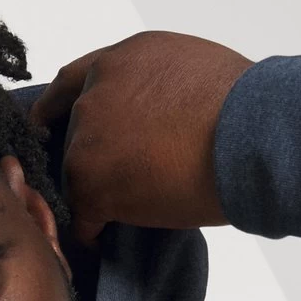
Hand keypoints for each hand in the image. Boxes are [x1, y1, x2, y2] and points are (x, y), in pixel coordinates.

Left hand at [29, 30, 254, 243]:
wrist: (250, 137)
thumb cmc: (242, 107)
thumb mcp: (187, 69)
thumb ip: (150, 87)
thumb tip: (148, 117)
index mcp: (118, 61)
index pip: (69, 84)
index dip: (59, 112)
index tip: (51, 130)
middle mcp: (93, 95)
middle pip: (72, 137)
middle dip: (90, 159)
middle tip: (117, 182)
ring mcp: (86, 142)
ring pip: (75, 180)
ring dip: (94, 196)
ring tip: (122, 211)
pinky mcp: (91, 187)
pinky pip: (80, 219)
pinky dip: (90, 233)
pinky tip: (104, 239)